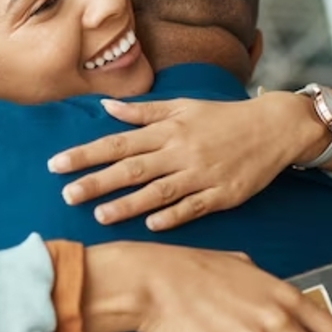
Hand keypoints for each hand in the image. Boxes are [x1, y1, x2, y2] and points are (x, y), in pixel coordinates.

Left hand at [48, 94, 325, 230]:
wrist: (275, 127)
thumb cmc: (223, 117)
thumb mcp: (182, 106)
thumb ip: (143, 111)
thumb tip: (106, 107)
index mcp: (167, 130)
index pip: (117, 142)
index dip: (85, 154)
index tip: (56, 164)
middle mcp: (180, 151)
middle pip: (132, 168)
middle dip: (97, 181)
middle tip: (67, 194)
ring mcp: (201, 174)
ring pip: (159, 191)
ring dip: (128, 204)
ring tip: (100, 216)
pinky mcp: (222, 194)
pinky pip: (194, 207)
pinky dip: (173, 215)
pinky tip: (151, 225)